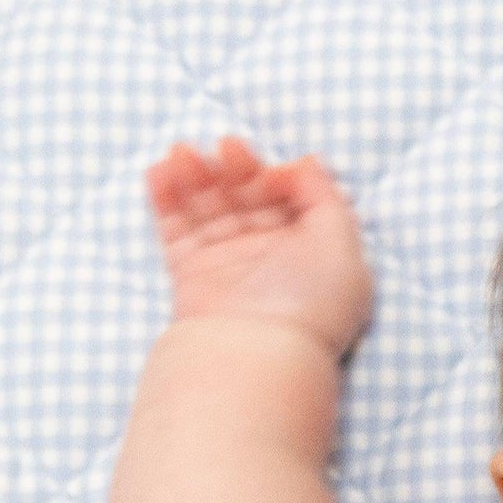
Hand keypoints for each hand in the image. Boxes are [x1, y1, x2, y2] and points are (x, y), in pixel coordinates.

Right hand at [144, 134, 372, 359]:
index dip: (278, 175)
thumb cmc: (311, 302)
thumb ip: (326, 195)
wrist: (259, 352)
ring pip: (206, 206)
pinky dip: (165, 197)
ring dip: (194, 173)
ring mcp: (227, 264)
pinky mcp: (191, 273)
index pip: (290, 198)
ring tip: (183, 153)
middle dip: (234, 167)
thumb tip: (304, 161)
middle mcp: (269, 257)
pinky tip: (160, 170)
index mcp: (309, 250)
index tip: (272, 172)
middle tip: (225, 150)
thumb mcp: (341, 242)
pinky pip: (173, 228)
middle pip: (246, 196)